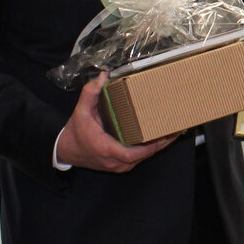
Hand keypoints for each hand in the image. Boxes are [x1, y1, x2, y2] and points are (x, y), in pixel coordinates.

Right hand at [55, 72, 173, 172]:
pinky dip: (151, 149)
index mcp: (106, 149)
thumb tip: (102, 77)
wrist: (67, 150)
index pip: (132, 153)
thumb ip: (89, 94)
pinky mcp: (121, 165)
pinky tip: (162, 138)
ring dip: (159, 146)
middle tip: (177, 129)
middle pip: (144, 155)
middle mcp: (115, 161)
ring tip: (174, 132)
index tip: (164, 135)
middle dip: (161, 143)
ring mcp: (119, 165)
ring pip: (144, 158)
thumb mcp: (80, 111)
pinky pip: (140, 158)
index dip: (150, 146)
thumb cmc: (76, 132)